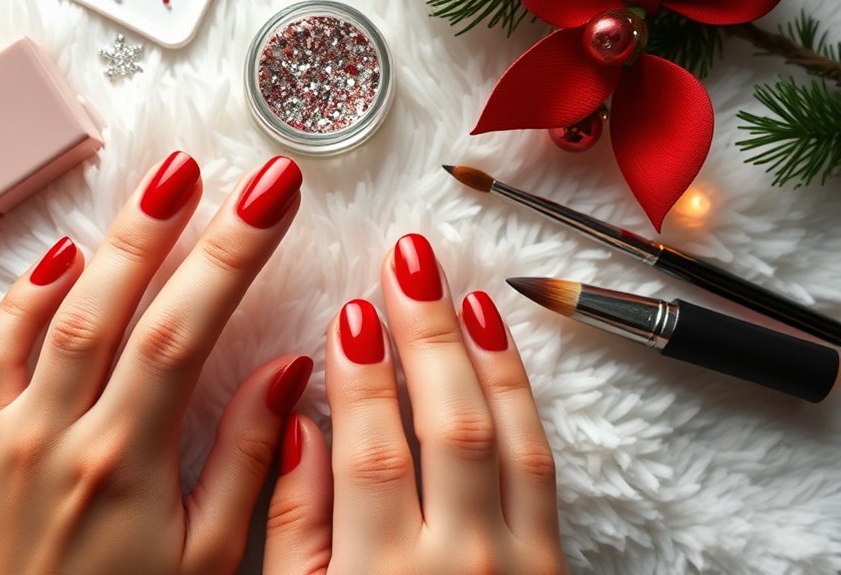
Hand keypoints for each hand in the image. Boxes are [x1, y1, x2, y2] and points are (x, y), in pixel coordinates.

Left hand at [0, 153, 309, 574]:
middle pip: (119, 304)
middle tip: (214, 168)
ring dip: (110, 243)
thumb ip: (247, 460)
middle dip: (172, 226)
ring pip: (58, 314)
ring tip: (157, 188)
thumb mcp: (210, 559)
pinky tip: (62, 256)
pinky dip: (25, 296)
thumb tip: (288, 371)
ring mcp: (11, 433)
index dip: (231, 255)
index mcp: (127, 462)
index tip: (272, 198)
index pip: (184, 331)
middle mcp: (61, 435)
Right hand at [264, 234, 566, 573]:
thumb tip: (298, 427)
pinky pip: (543, 464)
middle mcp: (456, 562)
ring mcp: (516, 560)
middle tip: (406, 262)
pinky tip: (499, 349)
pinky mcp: (552, 561)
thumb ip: (296, 525)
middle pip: (448, 425)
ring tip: (456, 289)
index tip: (351, 312)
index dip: (362, 376)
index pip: (374, 451)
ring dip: (481, 353)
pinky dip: (523, 397)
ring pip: (506, 435)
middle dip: (425, 335)